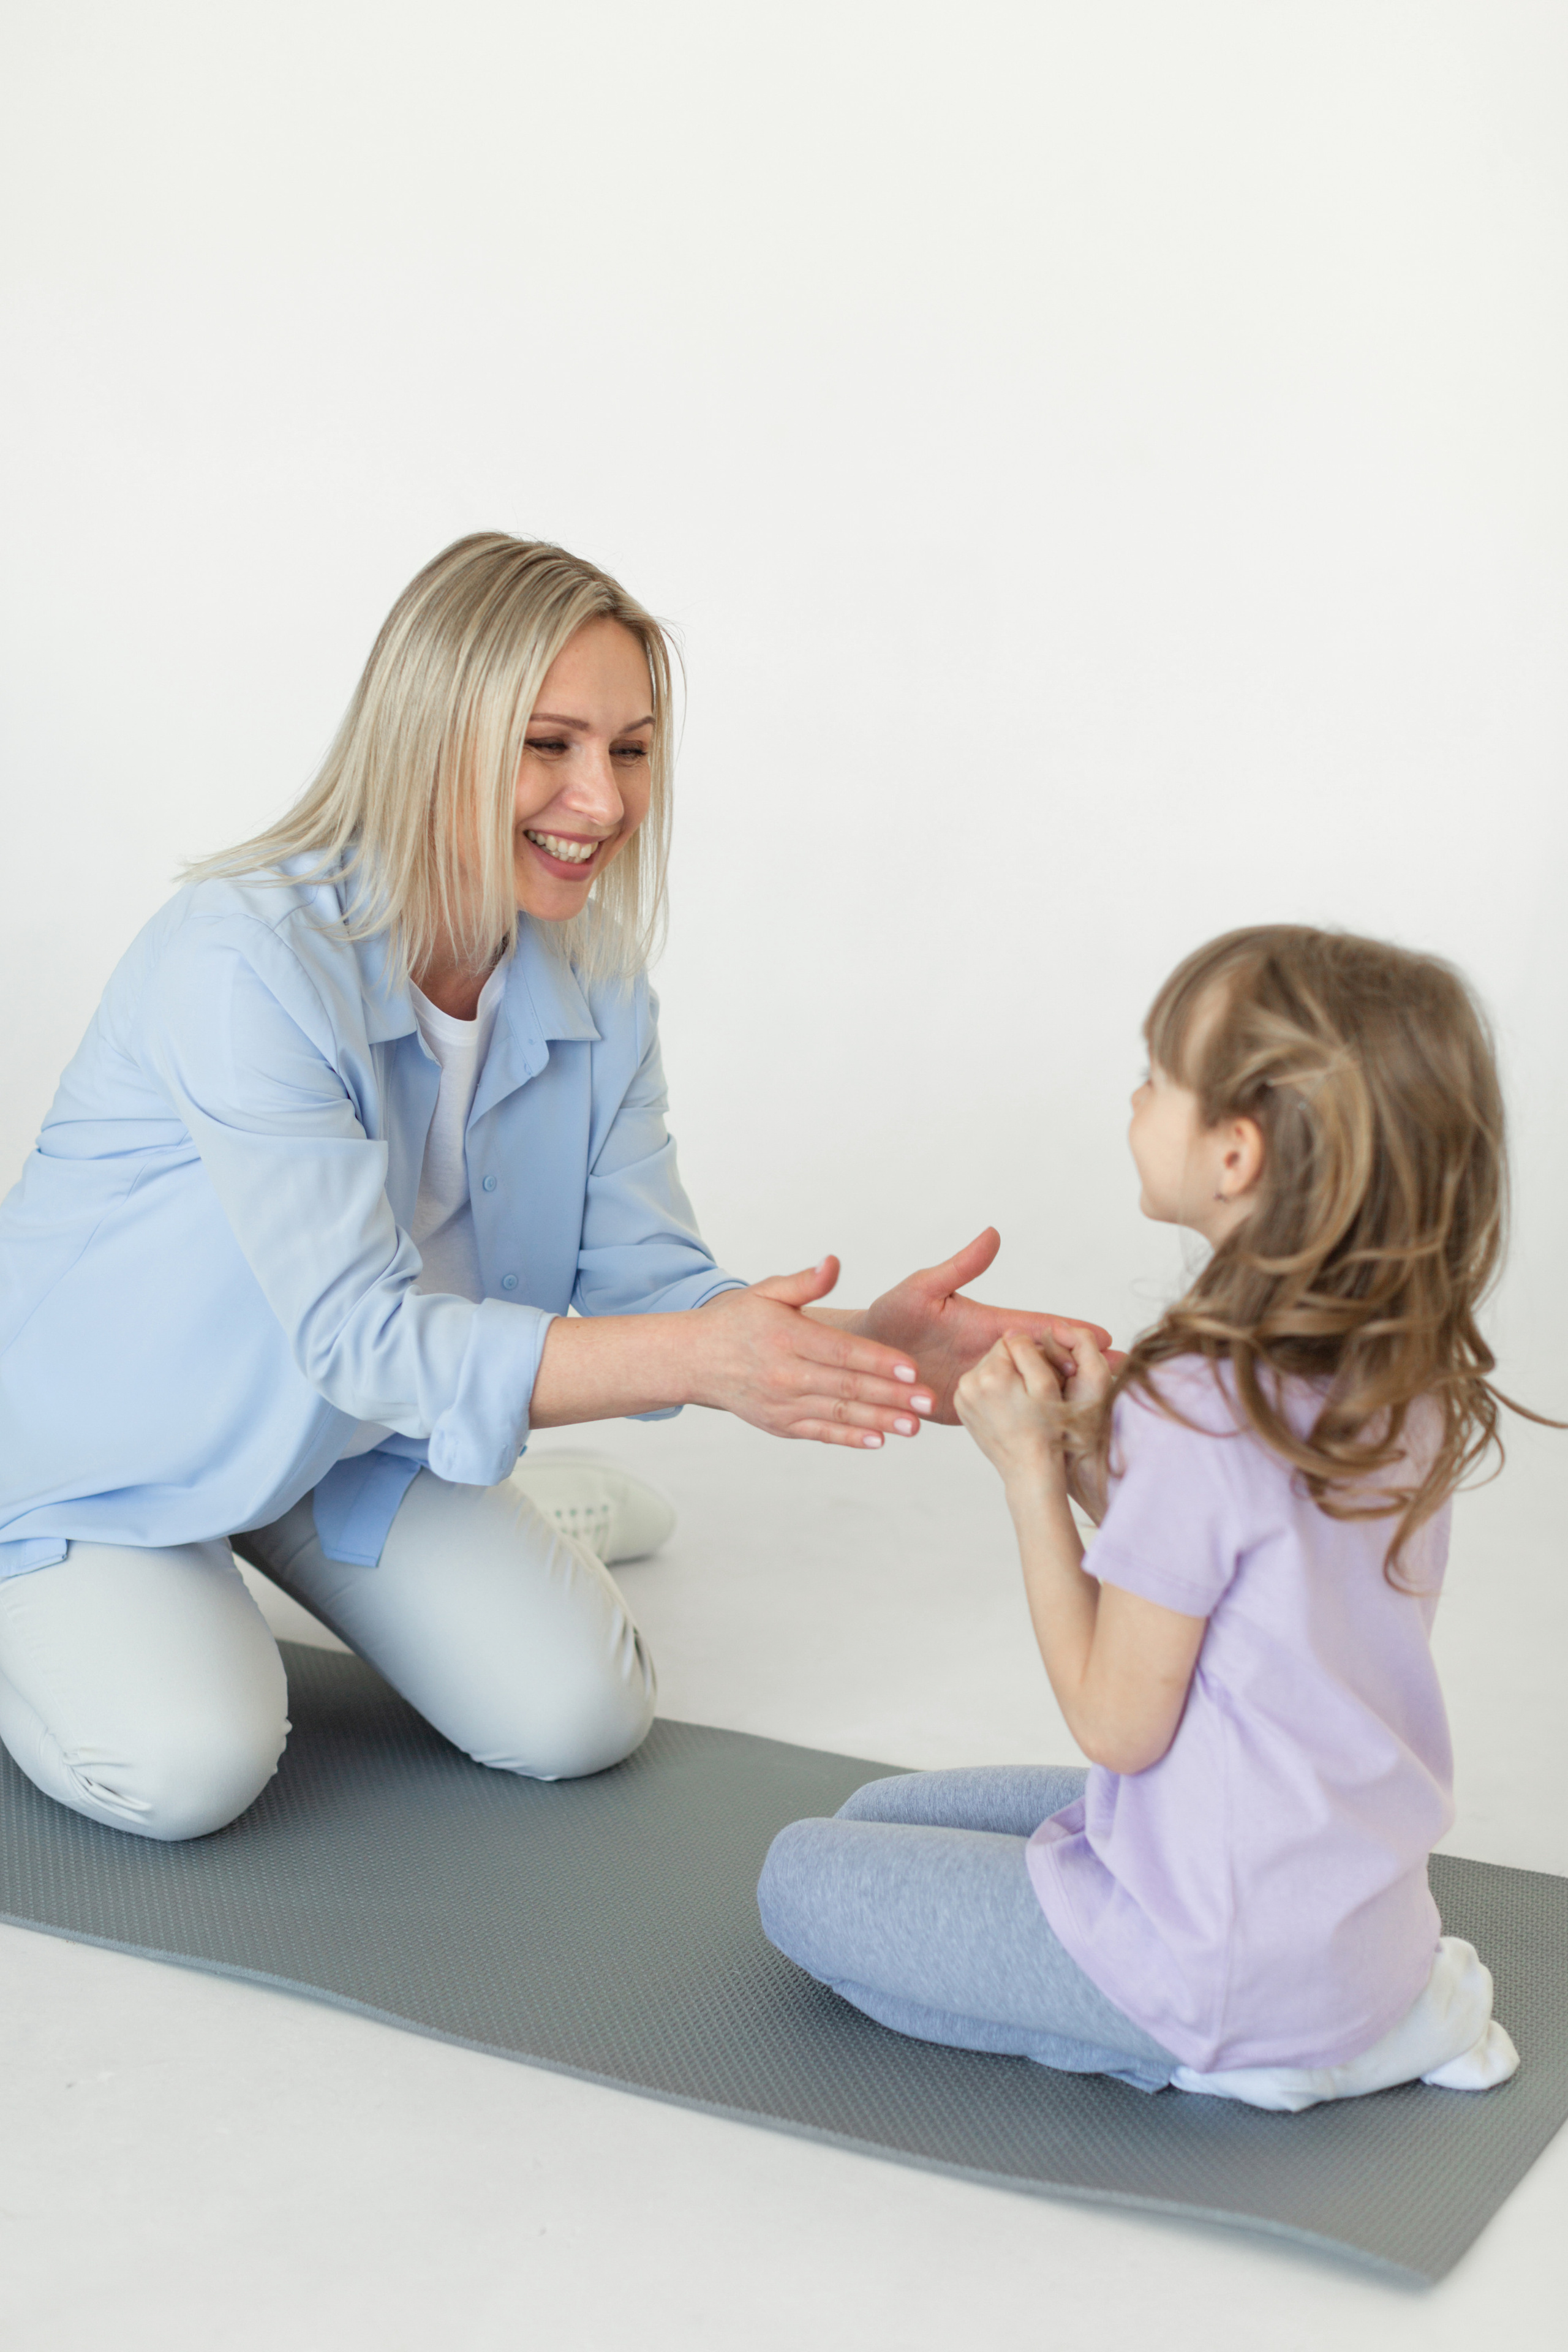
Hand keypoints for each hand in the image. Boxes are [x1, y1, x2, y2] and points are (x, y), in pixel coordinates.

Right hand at [696, 1257, 935, 1448]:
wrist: (695, 1360)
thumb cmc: (738, 1321)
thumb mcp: (767, 1292)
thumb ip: (805, 1281)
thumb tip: (834, 1262)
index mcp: (788, 1338)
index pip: (842, 1351)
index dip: (879, 1361)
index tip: (913, 1368)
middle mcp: (786, 1374)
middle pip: (847, 1386)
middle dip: (892, 1395)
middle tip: (929, 1401)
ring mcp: (783, 1404)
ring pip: (839, 1413)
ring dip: (879, 1421)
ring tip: (914, 1426)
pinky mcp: (780, 1425)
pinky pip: (821, 1432)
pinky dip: (850, 1437)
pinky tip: (879, 1440)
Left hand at [861, 1228, 1112, 1422]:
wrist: (861, 1359)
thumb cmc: (889, 1316)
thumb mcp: (922, 1289)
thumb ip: (959, 1268)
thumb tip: (993, 1234)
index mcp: (988, 1324)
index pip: (1038, 1328)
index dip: (1071, 1333)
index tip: (1106, 1338)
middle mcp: (993, 1355)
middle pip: (1048, 1362)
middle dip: (1086, 1368)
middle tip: (1128, 1376)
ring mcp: (985, 1384)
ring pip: (1034, 1391)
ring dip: (1068, 1399)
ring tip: (1107, 1410)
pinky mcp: (971, 1410)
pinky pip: (1008, 1416)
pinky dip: (1036, 1422)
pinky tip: (1062, 1436)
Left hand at [954, 1332, 1070, 1488]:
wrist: (1028, 1468)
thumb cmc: (1045, 1430)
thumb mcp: (1046, 1385)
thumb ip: (1027, 1350)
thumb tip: (1012, 1333)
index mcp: (991, 1374)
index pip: (1010, 1340)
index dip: (1029, 1354)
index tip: (1038, 1377)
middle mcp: (969, 1383)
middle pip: (996, 1355)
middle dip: (1014, 1366)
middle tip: (1030, 1392)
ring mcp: (962, 1397)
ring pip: (987, 1369)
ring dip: (1003, 1378)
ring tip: (1019, 1403)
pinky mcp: (961, 1407)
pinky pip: (979, 1386)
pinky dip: (992, 1392)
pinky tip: (1007, 1409)